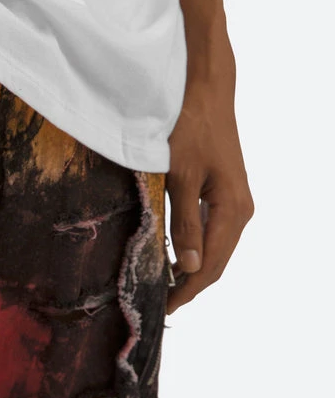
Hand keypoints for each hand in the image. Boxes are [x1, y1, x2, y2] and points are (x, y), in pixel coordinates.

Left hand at [165, 39, 253, 315]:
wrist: (205, 89)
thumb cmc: (190, 127)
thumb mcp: (180, 176)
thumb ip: (183, 223)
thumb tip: (187, 267)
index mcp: (233, 211)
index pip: (210, 266)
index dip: (186, 291)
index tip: (162, 307)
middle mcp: (240, 210)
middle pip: (215, 262)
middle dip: (189, 286)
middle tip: (158, 302)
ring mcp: (234, 202)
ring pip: (215, 249)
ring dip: (191, 269)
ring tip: (162, 284)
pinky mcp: (224, 192)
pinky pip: (212, 231)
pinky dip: (194, 248)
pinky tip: (174, 254)